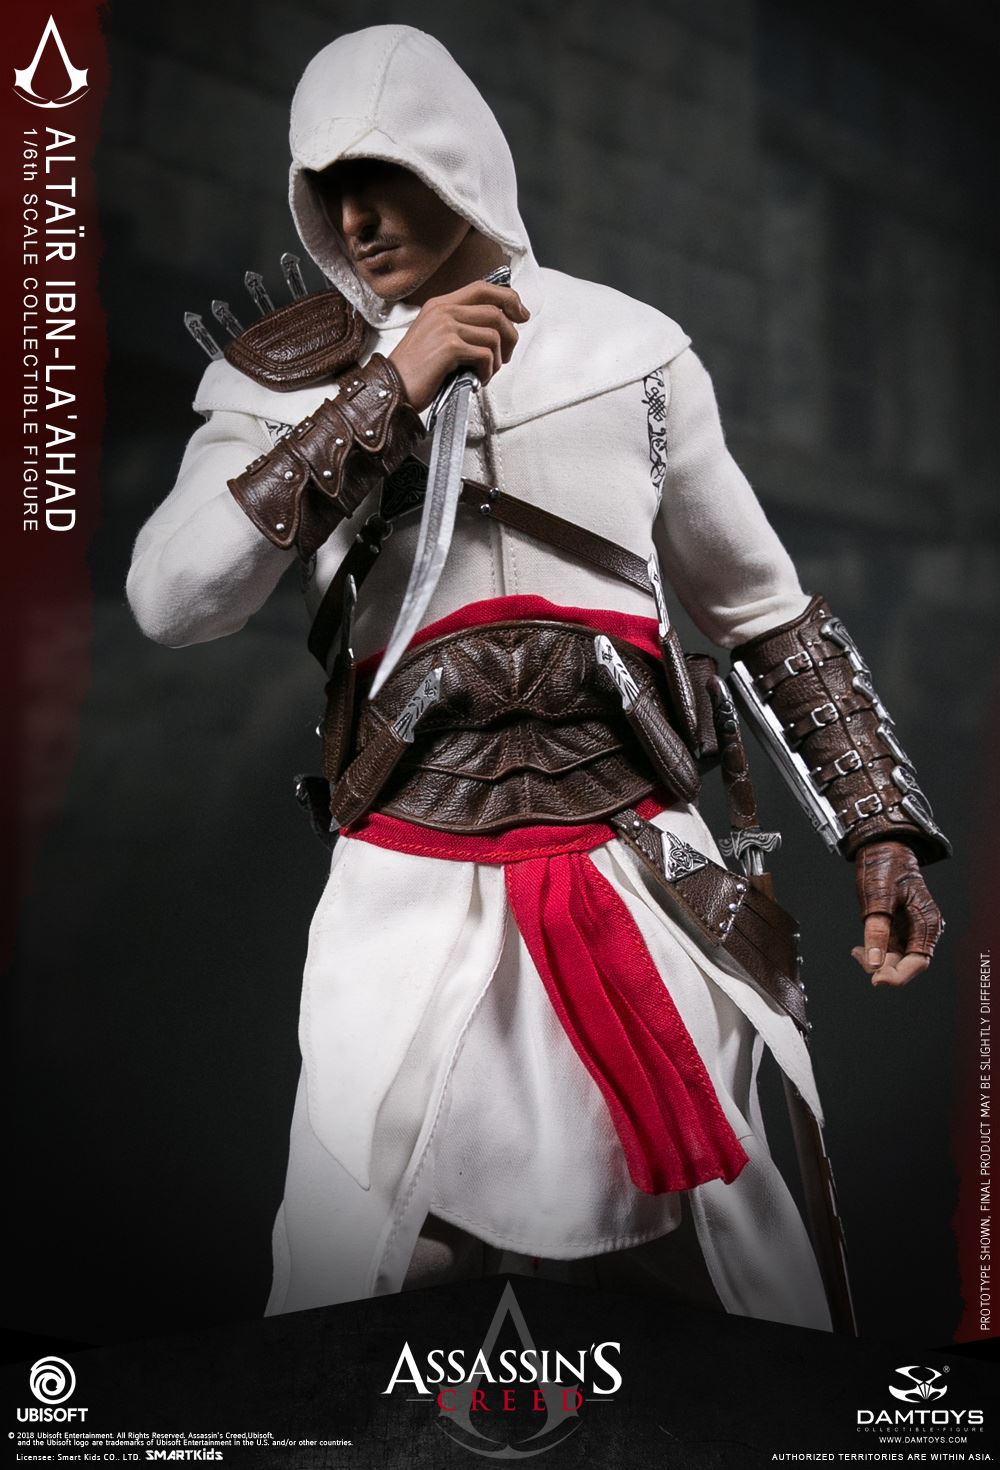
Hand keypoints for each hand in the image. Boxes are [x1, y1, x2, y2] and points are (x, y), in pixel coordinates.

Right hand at [388, 281, 528, 411]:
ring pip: (494, 335)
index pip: (483, 288)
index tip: (522, 315)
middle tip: (506, 357)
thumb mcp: (436, 338)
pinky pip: (485, 354)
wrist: (391, 388)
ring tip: (486, 373)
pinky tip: (477, 380)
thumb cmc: (415, 371)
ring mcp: (445, 326)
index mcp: (440, 304)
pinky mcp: (449, 347)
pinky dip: (488, 371)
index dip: (508, 298)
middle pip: (495, 311)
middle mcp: (443, 310)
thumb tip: (496, 329)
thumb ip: (460, 327)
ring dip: (498, 359)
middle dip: (510, 336)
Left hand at [852, 840, 943, 986]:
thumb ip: (876, 932)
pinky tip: (860, 949)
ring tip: (857, 951)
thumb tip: (873, 962)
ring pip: (897, 958)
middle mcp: (923, 929)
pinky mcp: (901, 928)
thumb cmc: (884, 867)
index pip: (918, 962)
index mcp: (927, 922)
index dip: (898, 976)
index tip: (876, 980)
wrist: (882, 847)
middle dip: (883, 967)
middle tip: (859, 957)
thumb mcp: (878, 899)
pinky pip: (890, 949)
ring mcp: (912, 929)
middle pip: (907, 963)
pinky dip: (875, 951)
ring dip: (877, 960)